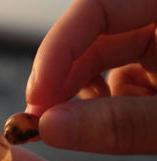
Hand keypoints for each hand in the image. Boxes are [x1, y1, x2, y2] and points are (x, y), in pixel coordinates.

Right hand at [25, 0, 156, 153]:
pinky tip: (102, 124)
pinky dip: (99, 106)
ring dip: (75, 97)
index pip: (98, 8)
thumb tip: (48, 127)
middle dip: (60, 82)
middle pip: (91, 39)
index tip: (36, 95)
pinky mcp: (153, 68)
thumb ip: (121, 123)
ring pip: (98, 61)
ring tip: (65, 126)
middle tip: (37, 121)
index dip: (58, 49)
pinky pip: (113, 80)